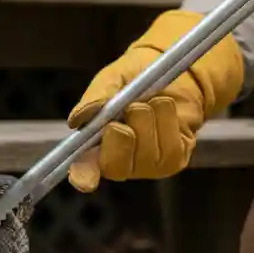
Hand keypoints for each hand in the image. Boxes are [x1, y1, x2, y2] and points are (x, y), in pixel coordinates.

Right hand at [66, 10, 244, 190]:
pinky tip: (165, 108)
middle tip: (131, 107)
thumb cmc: (132, 78)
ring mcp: (147, 166)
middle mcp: (120, 162)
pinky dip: (167, 119)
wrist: (168, 71)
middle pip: (116, 165)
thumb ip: (96, 98)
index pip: (84, 171)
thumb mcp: (112, 79)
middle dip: (123, 133)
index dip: (84, 176)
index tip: (86, 181)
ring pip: (146, 152)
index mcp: (94, 147)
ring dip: (148, 118)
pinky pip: (170, 147)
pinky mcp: (173, 160)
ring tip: (150, 101)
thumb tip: (80, 118)